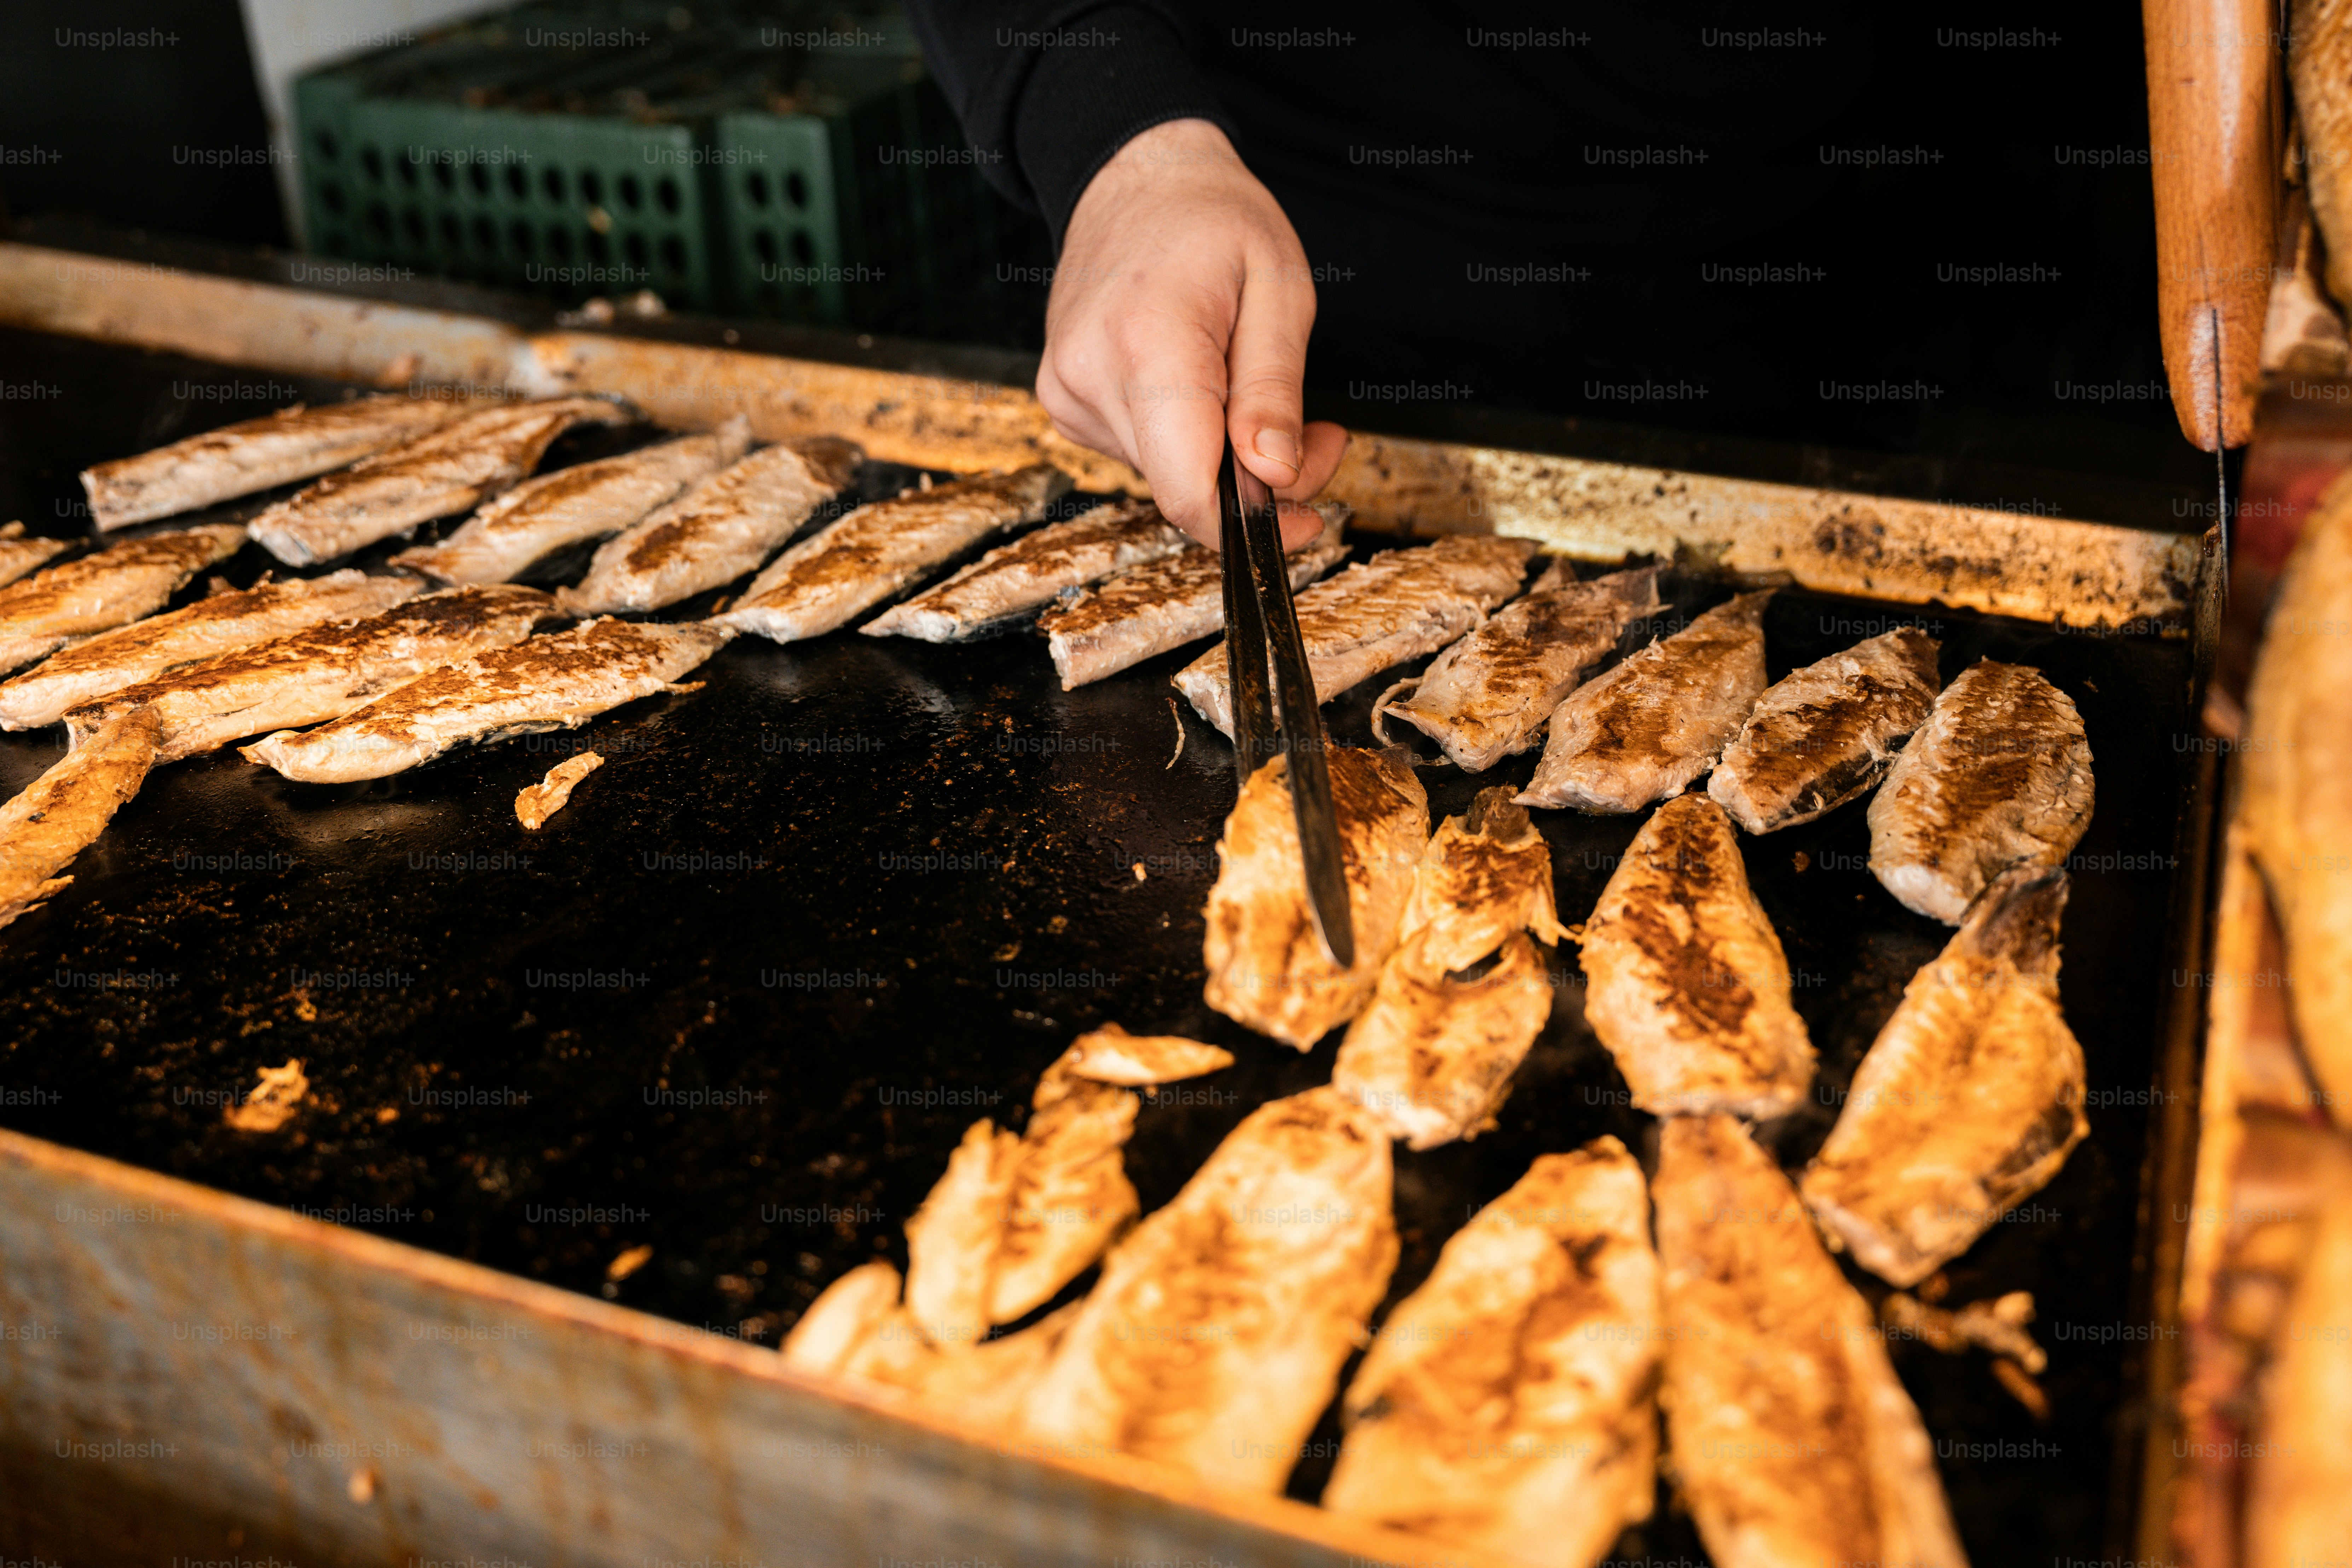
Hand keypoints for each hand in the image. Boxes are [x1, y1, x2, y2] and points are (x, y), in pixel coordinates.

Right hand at [1037, 118, 1348, 548]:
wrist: (1135, 176)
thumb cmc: (1215, 220)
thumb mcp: (1280, 290)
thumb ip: (1274, 391)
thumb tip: (1275, 477)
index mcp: (1148, 342)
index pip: (1185, 487)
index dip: (1248, 525)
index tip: (1306, 523)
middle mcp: (1090, 374)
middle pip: (1183, 486)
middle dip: (1259, 482)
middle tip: (1321, 436)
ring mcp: (1067, 390)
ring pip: (1164, 473)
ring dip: (1225, 458)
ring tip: (1261, 392)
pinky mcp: (1064, 399)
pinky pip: (1139, 450)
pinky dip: (1186, 438)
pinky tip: (1206, 386)